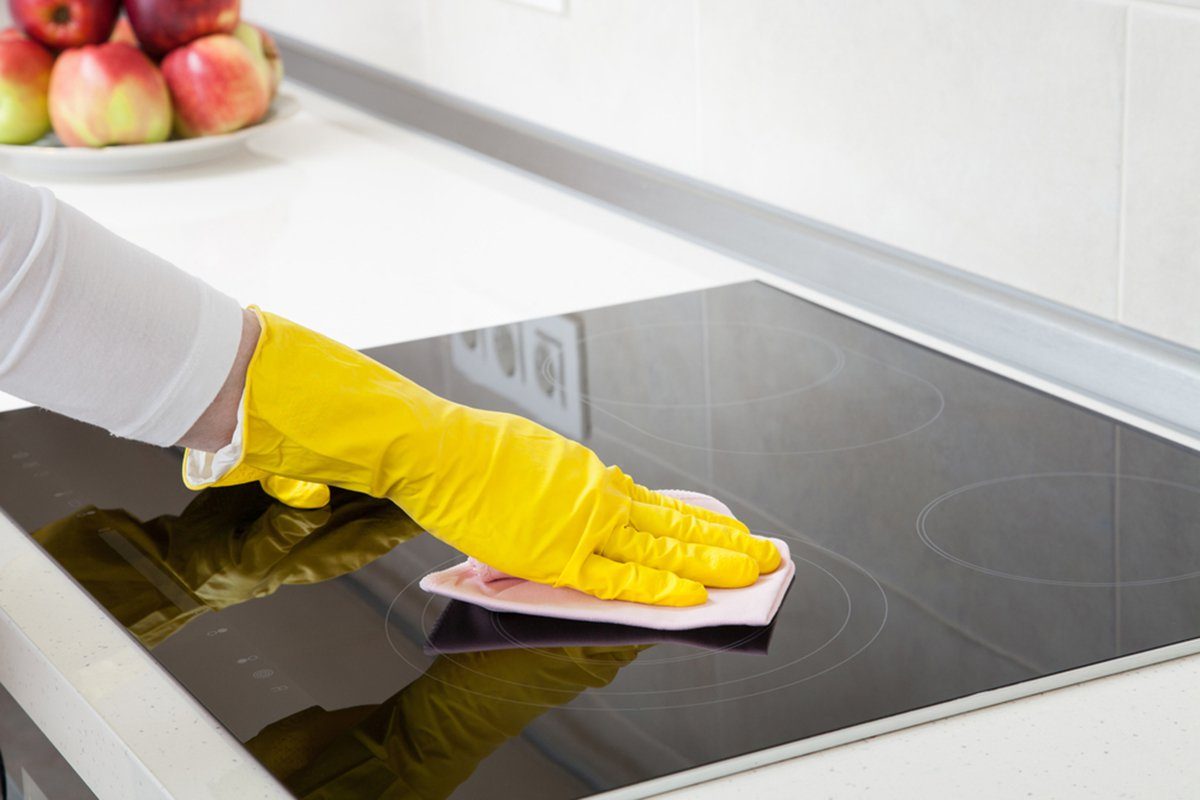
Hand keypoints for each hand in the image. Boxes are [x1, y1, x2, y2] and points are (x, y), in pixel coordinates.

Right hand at [184, 309, 781, 605]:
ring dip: (711, 561)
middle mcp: (598, 496)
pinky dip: (659, 587)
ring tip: (751, 572)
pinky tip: (692, 597)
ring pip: (662, 548)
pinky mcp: (559, 554)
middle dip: (723, 541)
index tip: (726, 528)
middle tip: (764, 552)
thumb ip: (564, 480)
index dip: (695, 521)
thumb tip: (586, 487)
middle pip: (673, 524)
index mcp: (590, 476)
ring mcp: (583, 525)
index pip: (655, 506)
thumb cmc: (472, 451)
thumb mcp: (533, 455)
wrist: (437, 449)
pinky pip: (620, 577)